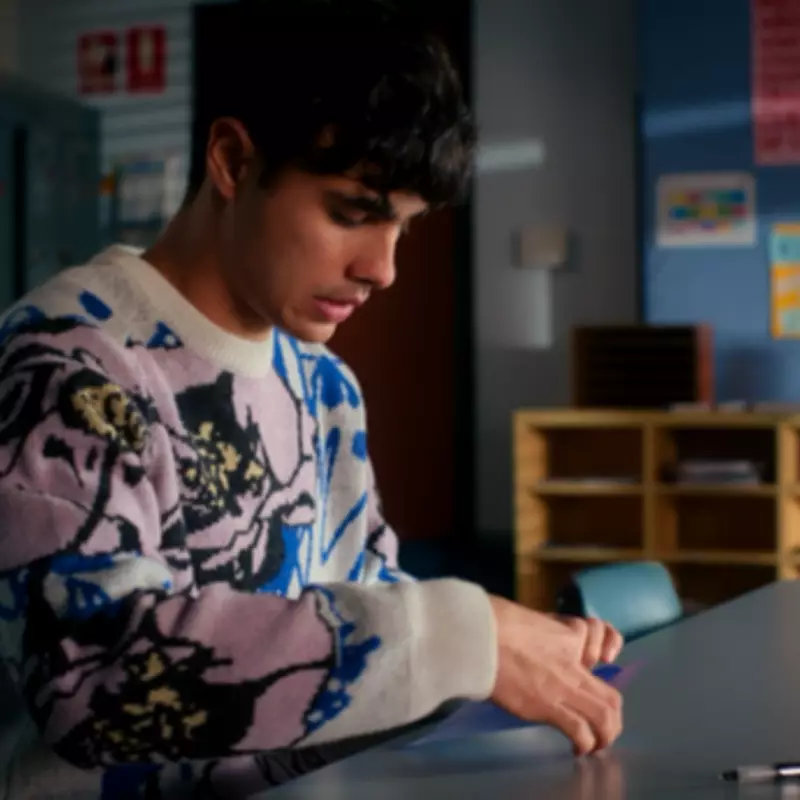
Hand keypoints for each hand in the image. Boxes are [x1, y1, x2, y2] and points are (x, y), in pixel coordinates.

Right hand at [488, 595, 622, 755]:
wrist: (481, 634)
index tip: (600, 660)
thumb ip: (532, 629)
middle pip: (611, 694)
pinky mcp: (550, 705)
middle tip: (599, 727)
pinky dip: (584, 744)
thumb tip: (519, 635)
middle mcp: (573, 662)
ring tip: (595, 744)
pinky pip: (581, 731)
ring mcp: (565, 685)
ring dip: (604, 735)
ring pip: (605, 716)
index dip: (608, 647)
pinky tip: (575, 749)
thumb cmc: (490, 620)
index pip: (599, 634)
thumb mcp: (518, 616)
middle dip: (611, 718)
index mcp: (565, 634)